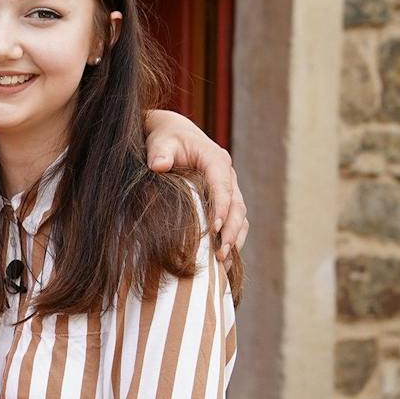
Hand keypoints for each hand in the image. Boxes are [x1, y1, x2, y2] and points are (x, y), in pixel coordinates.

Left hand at [143, 110, 246, 260]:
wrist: (172, 136)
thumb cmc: (166, 139)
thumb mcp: (161, 142)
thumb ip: (160, 153)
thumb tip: (158, 165)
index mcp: (216, 161)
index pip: (223, 187)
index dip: (221, 208)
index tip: (215, 228)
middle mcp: (227, 176)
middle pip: (237, 206)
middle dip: (231, 231)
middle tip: (221, 253)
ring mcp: (229, 189)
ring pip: (240, 217)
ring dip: (235, 239)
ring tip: (223, 262)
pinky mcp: (224, 200)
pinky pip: (234, 221)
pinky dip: (232, 239)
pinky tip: (224, 261)